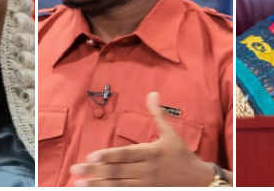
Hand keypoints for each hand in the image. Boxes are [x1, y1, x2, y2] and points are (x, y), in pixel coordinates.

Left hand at [70, 92, 215, 186]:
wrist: (198, 180)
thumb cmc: (181, 155)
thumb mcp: (171, 133)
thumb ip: (158, 114)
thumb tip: (152, 93)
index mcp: (152, 153)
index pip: (126, 154)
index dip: (108, 156)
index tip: (90, 156)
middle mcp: (148, 170)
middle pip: (118, 171)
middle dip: (94, 172)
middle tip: (75, 170)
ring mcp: (147, 185)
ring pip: (119, 186)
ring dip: (98, 186)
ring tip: (79, 184)